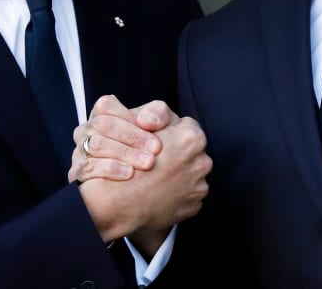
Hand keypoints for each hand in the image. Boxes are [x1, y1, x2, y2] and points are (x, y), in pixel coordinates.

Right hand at [68, 94, 175, 182]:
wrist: (152, 183)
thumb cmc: (152, 147)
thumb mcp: (162, 127)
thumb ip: (158, 114)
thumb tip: (146, 120)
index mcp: (103, 115)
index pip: (106, 106)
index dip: (128, 116)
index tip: (152, 129)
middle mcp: (87, 131)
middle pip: (102, 125)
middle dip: (131, 136)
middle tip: (156, 149)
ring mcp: (80, 152)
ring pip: (96, 145)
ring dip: (125, 153)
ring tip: (147, 163)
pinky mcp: (78, 174)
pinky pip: (88, 168)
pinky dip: (111, 169)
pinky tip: (129, 174)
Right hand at [78, 112, 211, 249]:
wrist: (120, 206)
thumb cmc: (126, 162)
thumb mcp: (139, 126)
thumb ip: (157, 115)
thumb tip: (160, 118)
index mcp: (192, 138)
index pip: (186, 126)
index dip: (169, 132)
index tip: (157, 141)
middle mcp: (202, 161)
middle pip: (191, 151)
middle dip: (176, 153)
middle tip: (155, 159)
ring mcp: (199, 186)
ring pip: (190, 173)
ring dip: (177, 174)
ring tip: (156, 178)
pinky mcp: (194, 206)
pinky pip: (187, 194)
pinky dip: (176, 193)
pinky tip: (159, 193)